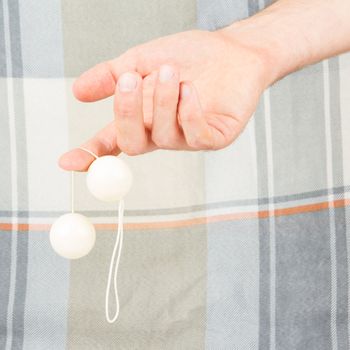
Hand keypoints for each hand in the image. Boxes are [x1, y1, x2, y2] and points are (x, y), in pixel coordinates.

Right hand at [59, 29, 271, 170]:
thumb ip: (111, 75)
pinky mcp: (214, 138)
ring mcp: (187, 139)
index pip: (112, 142)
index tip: (67, 162)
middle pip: (133, 143)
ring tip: (169, 72)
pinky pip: (195, 136)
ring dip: (161, 101)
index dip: (89, 155)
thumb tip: (77, 91)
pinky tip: (190, 90)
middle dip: (126, 112)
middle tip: (129, 79)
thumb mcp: (142, 59)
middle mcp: (161, 133)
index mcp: (142, 119)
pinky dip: (188, 112)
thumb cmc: (189, 57)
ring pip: (163, 136)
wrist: (232, 51)